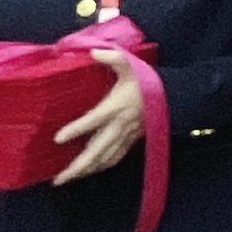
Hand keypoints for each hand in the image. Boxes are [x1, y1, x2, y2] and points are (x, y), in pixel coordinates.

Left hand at [50, 53, 147, 181]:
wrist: (173, 96)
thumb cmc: (148, 81)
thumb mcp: (131, 65)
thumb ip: (112, 58)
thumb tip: (93, 52)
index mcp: (116, 106)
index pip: (93, 120)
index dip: (76, 129)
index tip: (57, 139)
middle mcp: (119, 125)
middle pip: (97, 150)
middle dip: (77, 167)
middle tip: (58, 179)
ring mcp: (126, 136)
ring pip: (104, 158)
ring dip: (86, 171)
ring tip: (67, 179)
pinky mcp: (131, 140)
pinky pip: (115, 157)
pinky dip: (101, 166)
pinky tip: (90, 171)